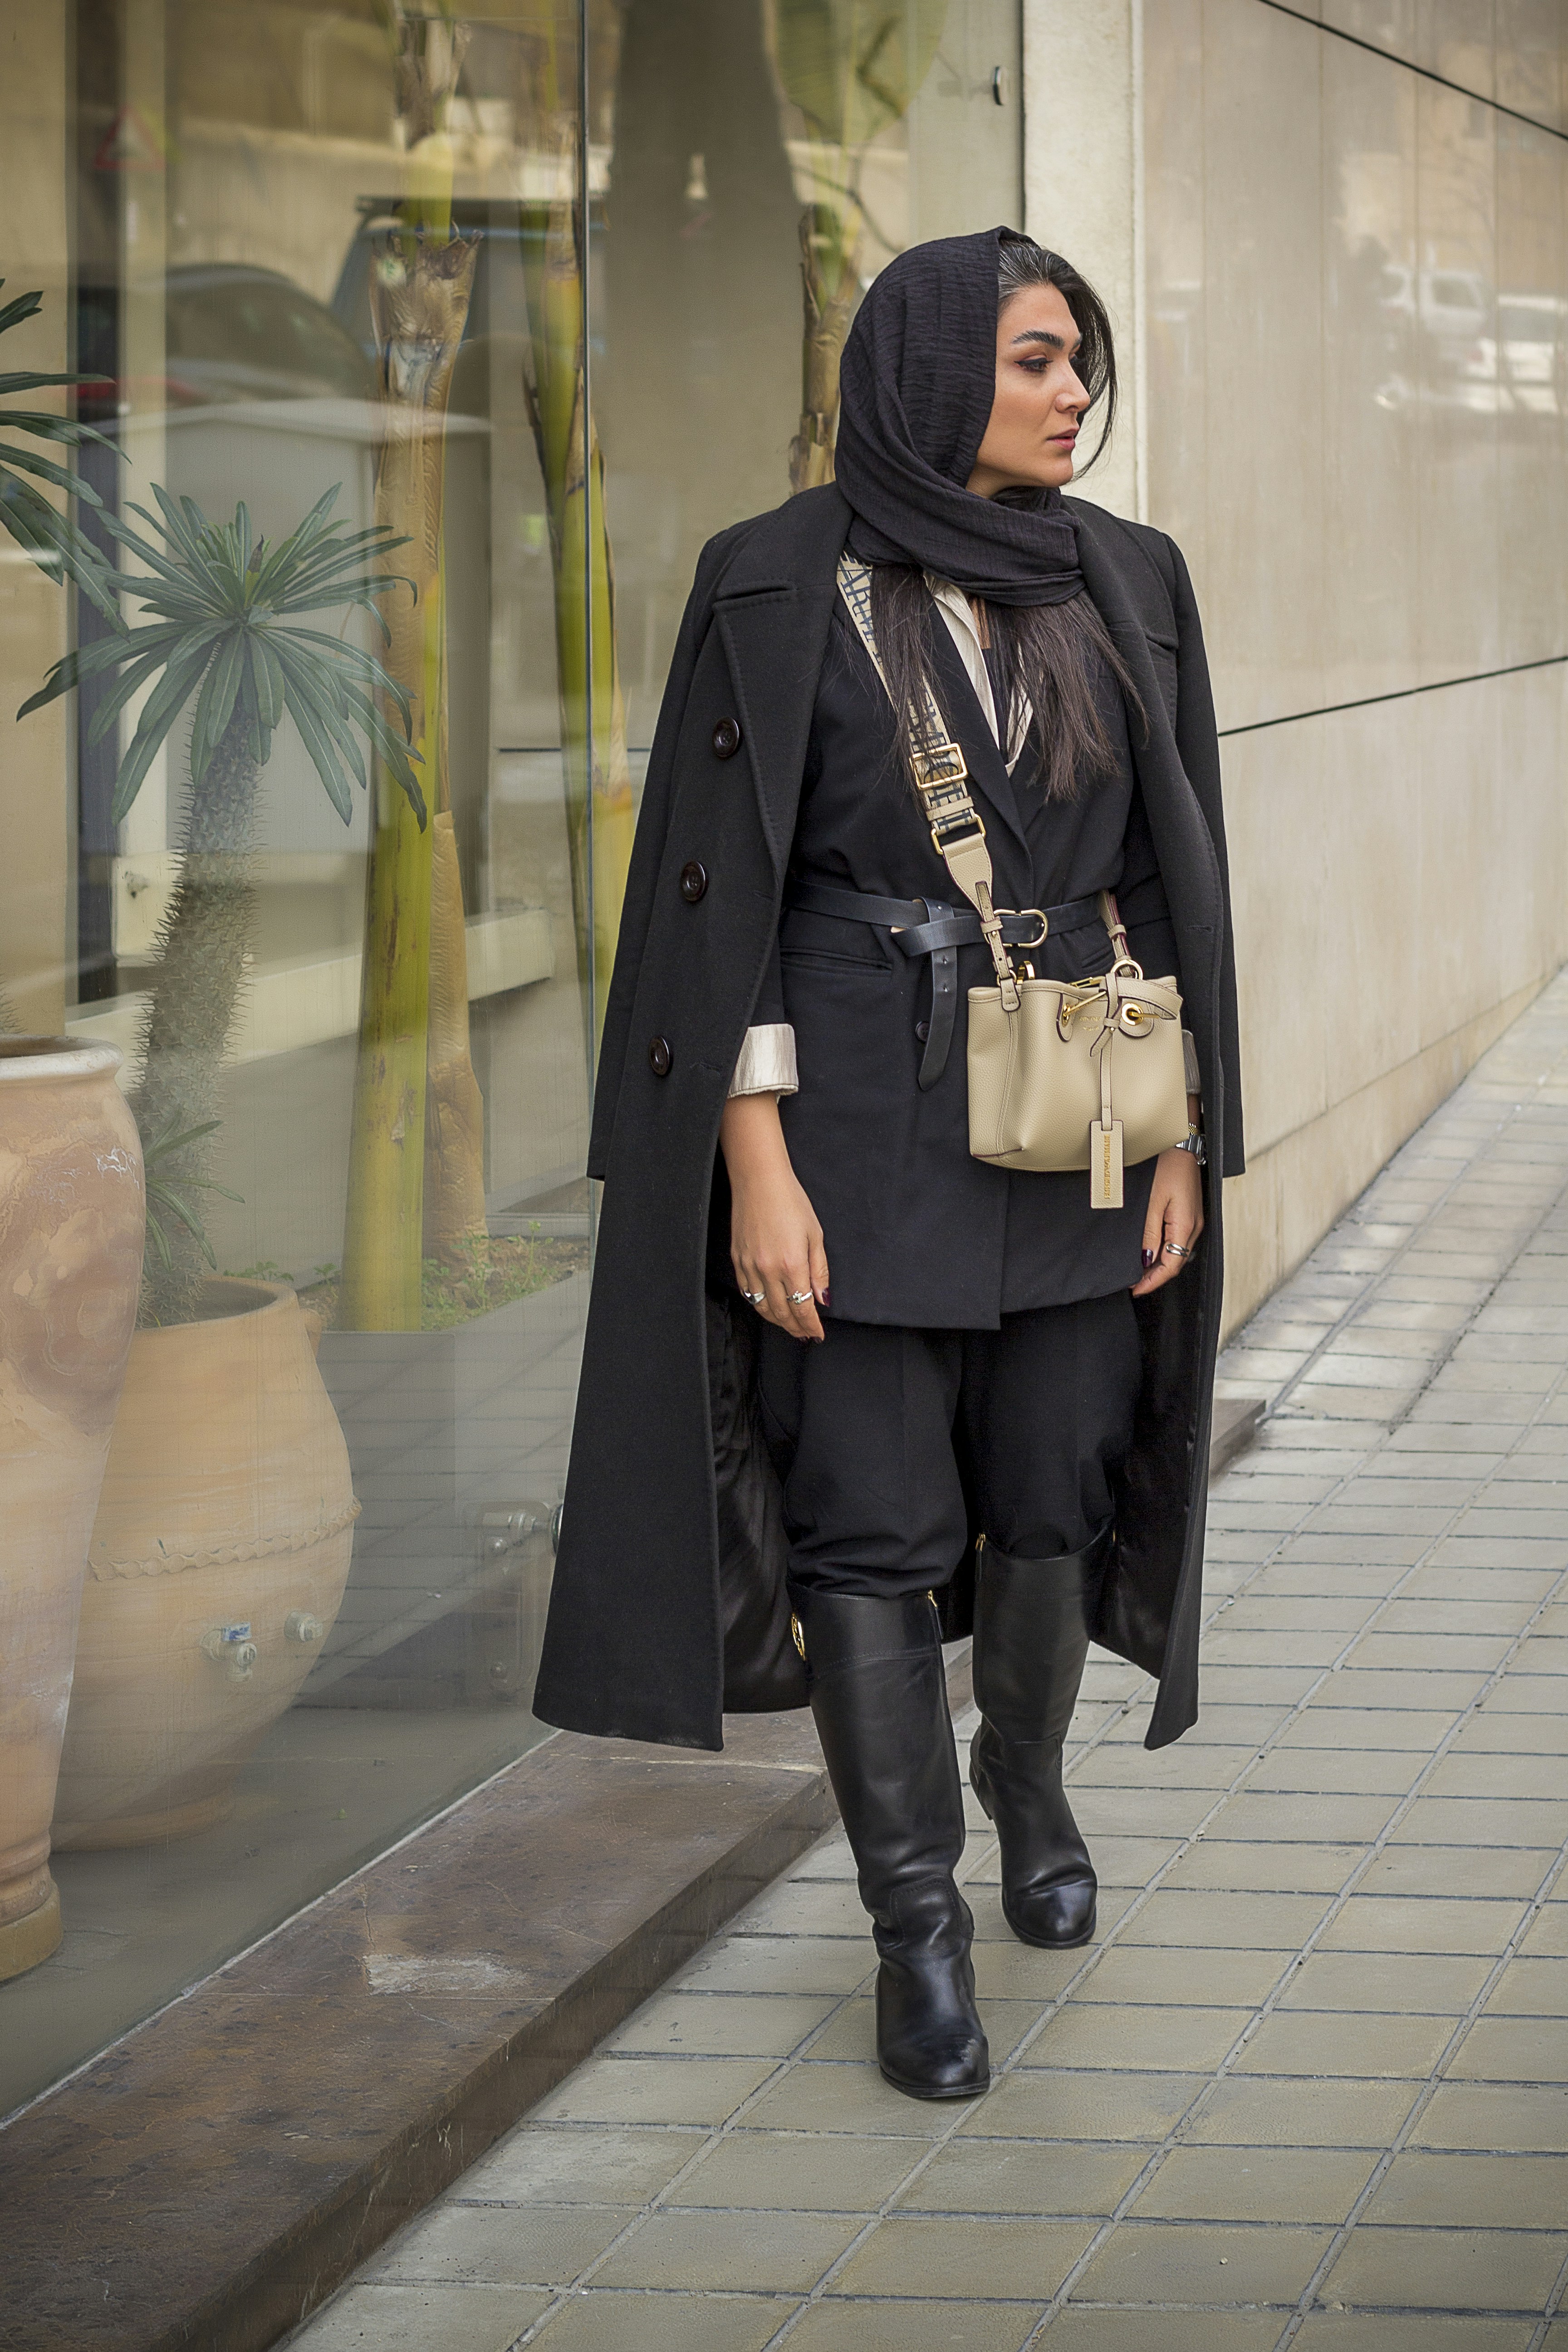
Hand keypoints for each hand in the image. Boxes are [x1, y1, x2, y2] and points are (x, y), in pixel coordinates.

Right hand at [720, 1094, 828, 1341]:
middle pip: (782, 1312)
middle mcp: (768, 1270)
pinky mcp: (737, 1260)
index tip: (817, 1335)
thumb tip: (822, 1300)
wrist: (759, 1181)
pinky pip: (748, 1293)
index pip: (802, 1307)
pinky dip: (760, 1305)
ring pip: (762, 1307)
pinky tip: (769, 1306)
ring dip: (777, 1320)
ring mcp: (749, 1266)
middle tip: (805, 1334)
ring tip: (790, 1325)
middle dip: (795, 1327)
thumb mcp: (815, 1235)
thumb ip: (819, 1271)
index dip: (811, 1326)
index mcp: (792, 1264)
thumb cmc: (792, 1203)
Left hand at [1131, 1108, 1203, 1298]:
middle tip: (1133, 1284)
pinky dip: (1164, 1251)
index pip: (1171, 1265)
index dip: (1153, 1281)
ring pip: (1177, 1253)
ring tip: (1139, 1272)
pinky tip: (1151, 1252)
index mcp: (1186, 1225)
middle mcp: (1194, 1226)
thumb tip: (1146, 1259)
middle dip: (1155, 1277)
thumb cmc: (1167, 1166)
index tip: (1135, 1289)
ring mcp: (1194, 1220)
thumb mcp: (1152, 1201)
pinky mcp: (1189, 1213)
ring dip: (1159, 1265)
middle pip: (1176, 1262)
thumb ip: (1150, 1232)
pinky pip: (1178, 1241)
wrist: (1181, 1143)